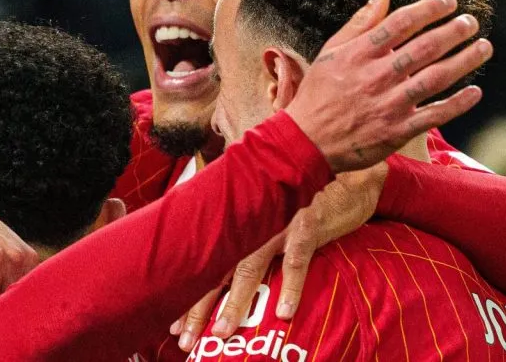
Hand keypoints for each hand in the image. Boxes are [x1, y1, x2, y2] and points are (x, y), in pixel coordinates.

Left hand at [170, 163, 388, 349]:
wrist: (333, 168)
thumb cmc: (291, 191)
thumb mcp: (258, 206)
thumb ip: (234, 228)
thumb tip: (214, 258)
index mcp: (233, 222)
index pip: (202, 264)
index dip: (187, 295)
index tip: (173, 323)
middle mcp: (246, 223)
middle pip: (216, 270)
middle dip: (198, 308)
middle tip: (184, 337)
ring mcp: (275, 226)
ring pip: (249, 269)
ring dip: (235, 303)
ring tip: (222, 332)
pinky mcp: (306, 227)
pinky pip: (295, 261)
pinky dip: (291, 287)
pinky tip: (284, 312)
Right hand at [287, 0, 491, 171]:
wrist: (306, 141)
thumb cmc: (318, 94)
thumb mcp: (330, 53)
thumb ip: (359, 23)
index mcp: (358, 55)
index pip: (401, 23)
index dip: (429, 9)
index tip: (449, 2)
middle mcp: (376, 77)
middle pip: (425, 48)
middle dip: (454, 31)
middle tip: (471, 22)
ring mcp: (388, 105)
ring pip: (436, 78)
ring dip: (464, 61)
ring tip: (483, 47)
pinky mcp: (397, 130)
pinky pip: (435, 115)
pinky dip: (458, 103)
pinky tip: (475, 91)